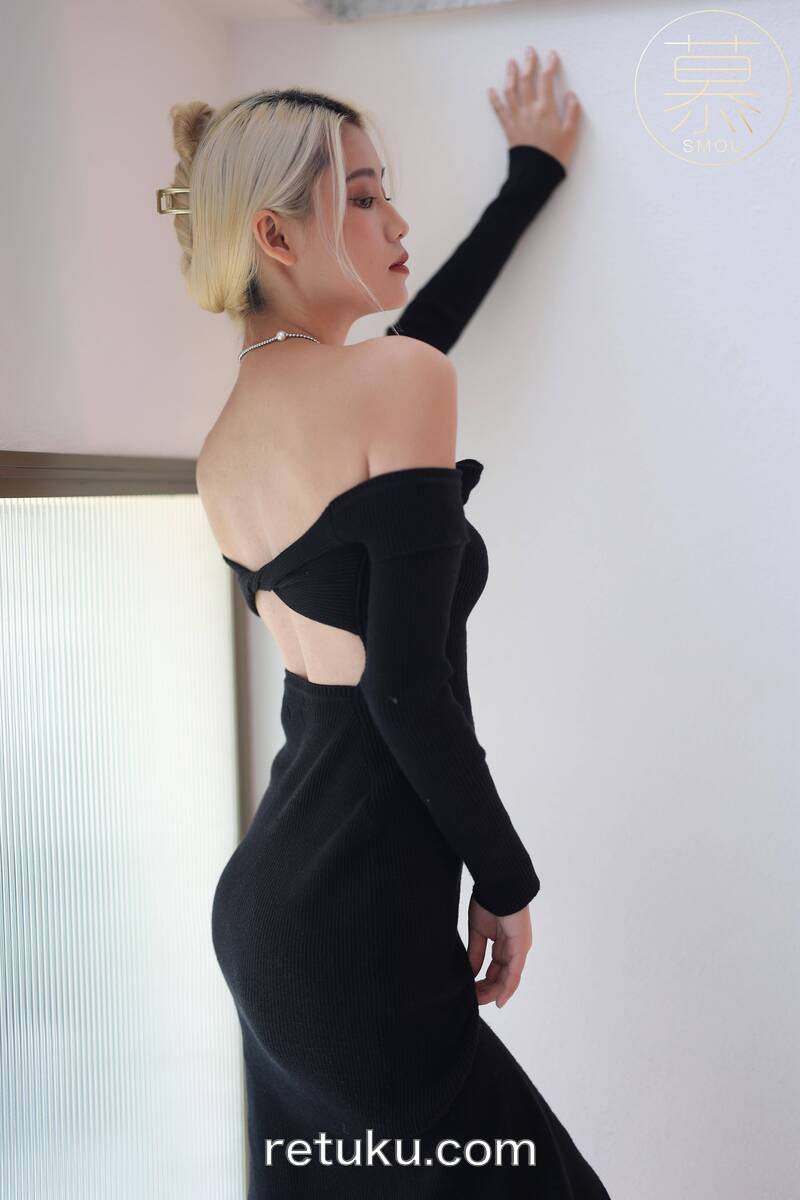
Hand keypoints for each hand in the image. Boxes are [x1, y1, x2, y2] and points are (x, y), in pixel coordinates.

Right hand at [467, 892, 533, 1008]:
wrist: (497, 886)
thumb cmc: (488, 902)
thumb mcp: (478, 932)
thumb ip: (476, 953)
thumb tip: (470, 972)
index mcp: (505, 943)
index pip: (496, 969)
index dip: (484, 982)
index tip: (470, 991)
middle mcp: (515, 949)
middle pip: (502, 976)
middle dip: (488, 989)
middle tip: (473, 999)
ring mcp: (519, 949)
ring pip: (508, 978)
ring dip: (494, 991)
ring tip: (480, 1001)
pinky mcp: (521, 948)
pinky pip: (514, 972)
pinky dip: (507, 987)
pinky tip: (499, 1000)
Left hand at [488, 46, 580, 171]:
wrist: (535, 174)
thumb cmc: (554, 156)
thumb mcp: (570, 135)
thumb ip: (572, 112)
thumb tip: (571, 95)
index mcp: (546, 109)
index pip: (547, 80)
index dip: (549, 65)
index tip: (551, 55)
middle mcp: (529, 110)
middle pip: (527, 81)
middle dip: (528, 63)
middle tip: (529, 51)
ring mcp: (517, 118)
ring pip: (511, 91)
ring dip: (511, 75)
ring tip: (511, 63)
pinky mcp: (509, 129)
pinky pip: (499, 111)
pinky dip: (495, 99)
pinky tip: (491, 91)